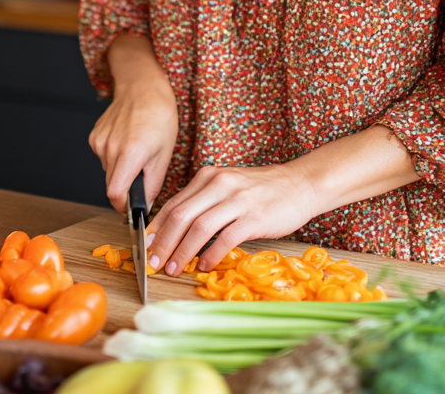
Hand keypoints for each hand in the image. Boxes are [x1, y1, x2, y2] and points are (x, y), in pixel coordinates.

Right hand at [89, 34, 177, 211]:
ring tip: (137, 152)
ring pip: (108, 172)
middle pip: (111, 185)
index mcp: (130, 153)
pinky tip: (127, 141)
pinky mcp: (94, 136)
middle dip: (126, 188)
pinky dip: (115, 157)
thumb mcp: (165, 153)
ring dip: (121, 171)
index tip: (134, 206)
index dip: (124, 206)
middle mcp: (110, 148)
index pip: (115, 195)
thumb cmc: (159, 115)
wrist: (143, 86)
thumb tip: (144, 206)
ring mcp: (99, 141)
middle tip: (143, 175)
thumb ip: (153, 184)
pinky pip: (104, 157)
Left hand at [147, 162, 315, 274]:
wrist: (300, 184)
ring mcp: (237, 199)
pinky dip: (211, 254)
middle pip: (180, 215)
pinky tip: (205, 266)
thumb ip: (204, 202)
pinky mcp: (254, 216)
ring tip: (174, 268)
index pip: (173, 203)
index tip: (145, 246)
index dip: (156, 227)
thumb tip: (176, 229)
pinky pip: (225, 238)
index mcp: (209, 177)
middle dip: (163, 242)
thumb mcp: (228, 187)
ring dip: (182, 251)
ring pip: (199, 227)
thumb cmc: (262, 191)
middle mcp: (219, 184)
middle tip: (153, 263)